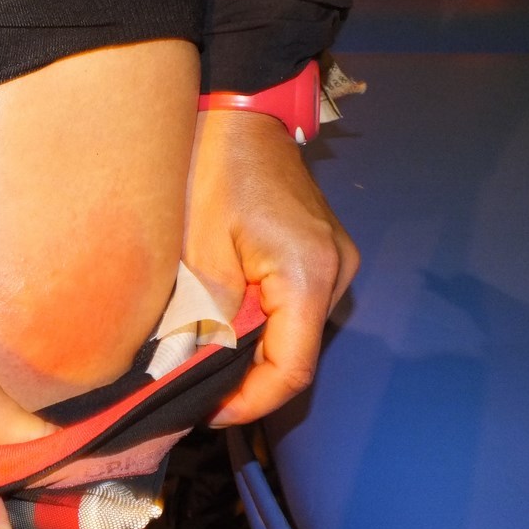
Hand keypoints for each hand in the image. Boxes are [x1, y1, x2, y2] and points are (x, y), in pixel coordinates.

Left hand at [183, 111, 358, 424]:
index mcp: (308, 275)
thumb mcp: (199, 253)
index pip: (291, 370)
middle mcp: (336, 274)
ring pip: (295, 337)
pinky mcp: (325, 257)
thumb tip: (192, 373)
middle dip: (247, 385)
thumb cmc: (215, 172)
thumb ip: (203, 319)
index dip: (250, 404)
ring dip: (252, 358)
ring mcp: (337, 265)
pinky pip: (295, 312)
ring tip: (204, 363)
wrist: (244, 115)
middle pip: (296, 358)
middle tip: (196, 394)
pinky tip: (225, 328)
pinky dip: (261, 330)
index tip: (207, 413)